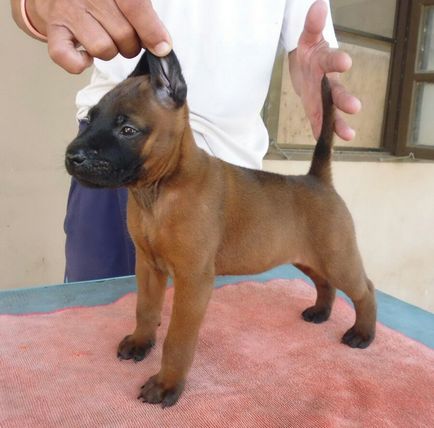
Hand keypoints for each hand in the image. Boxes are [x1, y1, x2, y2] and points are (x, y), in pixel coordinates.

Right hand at [24, 0, 171, 72]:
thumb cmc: (102, 0)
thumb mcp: (124, 0)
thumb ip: (144, 16)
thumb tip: (162, 46)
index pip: (135, 6)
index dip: (151, 31)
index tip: (162, 48)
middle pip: (123, 34)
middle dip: (130, 45)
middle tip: (123, 37)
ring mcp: (68, 11)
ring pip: (103, 49)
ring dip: (109, 52)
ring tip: (104, 39)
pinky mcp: (53, 29)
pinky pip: (67, 57)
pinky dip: (79, 63)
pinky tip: (85, 55)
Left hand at [289, 0, 360, 140]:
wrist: (306, 66)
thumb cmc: (309, 51)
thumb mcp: (307, 37)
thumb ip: (312, 25)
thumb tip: (318, 5)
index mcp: (326, 62)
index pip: (332, 60)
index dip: (338, 61)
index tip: (345, 63)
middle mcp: (328, 82)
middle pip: (338, 92)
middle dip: (345, 99)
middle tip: (355, 107)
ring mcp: (323, 98)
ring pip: (332, 112)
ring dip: (339, 123)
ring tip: (349, 135)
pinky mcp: (315, 110)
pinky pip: (318, 122)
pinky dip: (320, 131)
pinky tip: (323, 141)